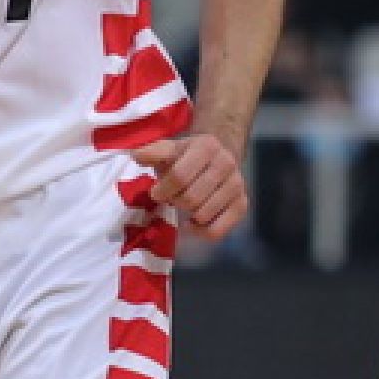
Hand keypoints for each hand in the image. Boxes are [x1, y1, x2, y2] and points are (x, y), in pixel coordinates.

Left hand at [131, 134, 247, 240]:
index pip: (179, 176)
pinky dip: (201, 232)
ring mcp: (237, 185)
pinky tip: (193, 222)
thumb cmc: (187, 156)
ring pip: (204, 215)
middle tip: (172, 199)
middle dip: (175, 202)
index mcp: (206, 146)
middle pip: (191, 198)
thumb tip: (135, 156)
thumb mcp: (170, 148)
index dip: (163, 190)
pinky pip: (217, 231)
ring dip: (188, 215)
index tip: (156, 192)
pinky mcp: (242, 204)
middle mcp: (226, 163)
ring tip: (184, 206)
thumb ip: (152, 152)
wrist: (220, 155)